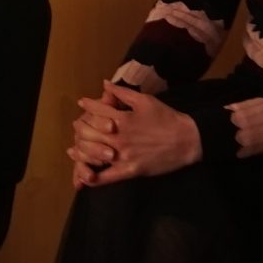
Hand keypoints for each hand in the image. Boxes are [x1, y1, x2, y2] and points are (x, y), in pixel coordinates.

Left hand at [69, 80, 201, 185]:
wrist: (188, 140)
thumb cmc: (167, 118)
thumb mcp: (145, 100)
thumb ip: (122, 93)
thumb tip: (105, 83)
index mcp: (122, 118)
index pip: (95, 110)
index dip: (86, 105)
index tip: (82, 103)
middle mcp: (119, 137)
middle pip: (88, 132)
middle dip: (79, 127)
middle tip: (77, 126)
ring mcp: (123, 155)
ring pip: (93, 153)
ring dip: (80, 150)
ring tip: (74, 149)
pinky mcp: (130, 170)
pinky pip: (107, 178)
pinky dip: (93, 178)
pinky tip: (84, 176)